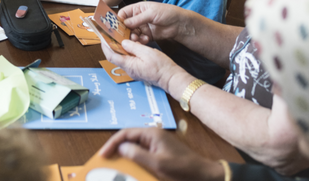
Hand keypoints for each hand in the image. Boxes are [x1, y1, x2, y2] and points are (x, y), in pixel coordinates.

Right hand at [99, 128, 224, 180]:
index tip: (103, 155)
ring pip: (135, 147)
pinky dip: (135, 160)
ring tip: (116, 165)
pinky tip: (132, 168)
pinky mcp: (161, 153)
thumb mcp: (157, 164)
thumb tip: (121, 148)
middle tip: (107, 161)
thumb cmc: (182, 169)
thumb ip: (137, 155)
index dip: (112, 143)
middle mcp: (153, 136)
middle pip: (129, 139)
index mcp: (152, 134)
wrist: (204, 175)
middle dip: (117, 149)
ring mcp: (158, 144)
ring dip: (125, 155)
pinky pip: (144, 154)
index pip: (125, 133)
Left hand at [101, 38, 181, 90]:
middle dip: (112, 45)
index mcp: (129, 65)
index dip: (105, 46)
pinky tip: (133, 44)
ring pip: (123, 57)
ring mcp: (134, 70)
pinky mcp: (139, 69)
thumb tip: (123, 42)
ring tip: (123, 36)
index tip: (103, 37)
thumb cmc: (161, 67)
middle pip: (116, 56)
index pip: (111, 56)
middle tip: (111, 35)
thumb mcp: (147, 52)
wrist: (171, 78)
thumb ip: (133, 47)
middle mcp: (129, 69)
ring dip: (122, 47)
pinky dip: (129, 50)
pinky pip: (130, 59)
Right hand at [118, 2, 191, 43]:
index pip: (123, 14)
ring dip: (132, 37)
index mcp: (137, 9)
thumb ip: (138, 19)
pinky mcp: (147, 35)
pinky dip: (140, 41)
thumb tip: (125, 23)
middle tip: (125, 37)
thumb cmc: (167, 13)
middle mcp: (138, 18)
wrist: (180, 24)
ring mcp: (142, 27)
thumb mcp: (151, 13)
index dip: (118, 20)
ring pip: (132, 33)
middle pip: (125, 25)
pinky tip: (145, 40)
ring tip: (136, 39)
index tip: (116, 28)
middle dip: (125, 31)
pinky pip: (139, 39)